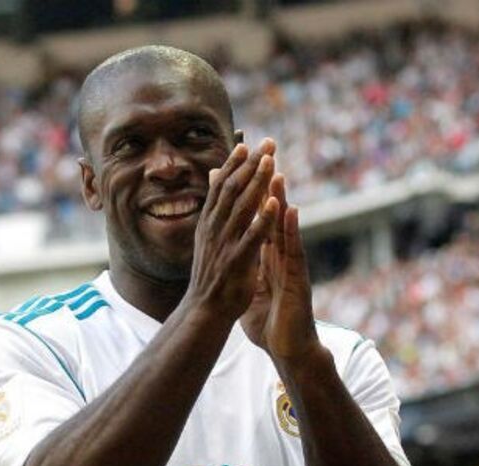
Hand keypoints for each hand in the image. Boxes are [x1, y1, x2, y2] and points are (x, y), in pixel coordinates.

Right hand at [185, 138, 280, 321]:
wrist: (204, 310)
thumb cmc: (210, 275)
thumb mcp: (207, 239)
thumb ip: (215, 212)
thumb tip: (216, 182)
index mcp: (209, 223)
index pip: (221, 186)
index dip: (234, 164)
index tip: (247, 144)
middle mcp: (214, 229)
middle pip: (232, 189)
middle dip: (251, 164)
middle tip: (268, 143)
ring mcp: (225, 244)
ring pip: (241, 206)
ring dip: (256, 182)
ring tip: (271, 162)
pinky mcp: (237, 261)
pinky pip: (251, 236)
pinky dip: (262, 218)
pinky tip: (274, 202)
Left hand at [241, 173, 320, 362]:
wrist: (290, 349)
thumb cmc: (272, 323)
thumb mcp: (252, 291)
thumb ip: (246, 271)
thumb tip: (234, 259)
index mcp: (267, 259)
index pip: (257, 223)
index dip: (249, 199)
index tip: (238, 173)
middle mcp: (280, 258)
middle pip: (272, 218)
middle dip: (266, 189)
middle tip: (262, 158)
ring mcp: (291, 266)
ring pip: (285, 229)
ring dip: (281, 201)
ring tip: (276, 173)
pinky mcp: (298, 279)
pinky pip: (294, 251)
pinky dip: (292, 230)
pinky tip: (290, 210)